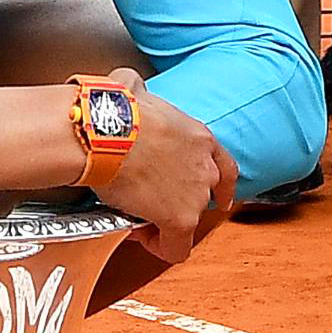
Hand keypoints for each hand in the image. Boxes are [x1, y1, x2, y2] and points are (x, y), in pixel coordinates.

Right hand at [93, 77, 237, 266]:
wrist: (105, 132)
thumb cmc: (113, 111)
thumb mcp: (133, 90)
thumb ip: (138, 92)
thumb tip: (125, 85)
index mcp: (199, 137)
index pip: (226, 167)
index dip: (222, 186)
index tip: (219, 197)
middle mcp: (205, 166)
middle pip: (205, 195)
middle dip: (180, 200)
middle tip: (153, 202)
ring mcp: (196, 194)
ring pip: (187, 219)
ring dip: (165, 220)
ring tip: (136, 214)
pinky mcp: (180, 218)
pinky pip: (175, 247)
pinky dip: (159, 247)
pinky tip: (138, 235)